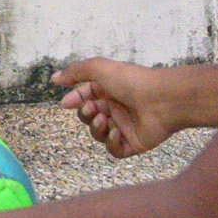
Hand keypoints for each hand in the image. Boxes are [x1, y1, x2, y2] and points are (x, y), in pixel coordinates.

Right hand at [54, 57, 196, 158]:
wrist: (162, 100)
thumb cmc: (131, 81)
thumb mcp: (99, 68)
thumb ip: (74, 72)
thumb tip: (54, 78)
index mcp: (109, 90)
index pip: (84, 97)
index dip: (74, 101)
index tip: (65, 104)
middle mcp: (116, 108)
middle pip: (89, 117)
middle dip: (85, 115)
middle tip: (93, 110)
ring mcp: (124, 127)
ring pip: (99, 134)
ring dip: (96, 129)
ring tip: (104, 120)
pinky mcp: (133, 144)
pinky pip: (114, 150)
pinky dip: (110, 143)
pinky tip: (115, 133)